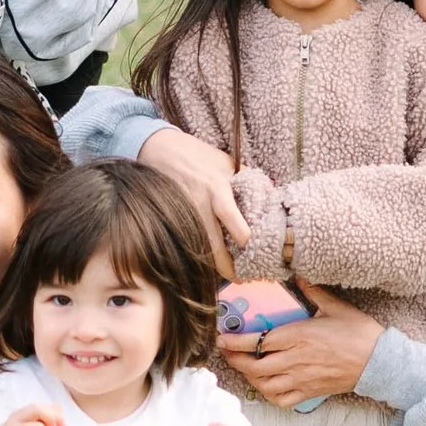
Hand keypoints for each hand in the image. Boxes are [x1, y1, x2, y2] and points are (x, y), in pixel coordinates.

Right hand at [137, 126, 250, 266]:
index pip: (236, 225)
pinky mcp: (171, 218)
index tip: (255, 250)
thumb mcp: (225, 161)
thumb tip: (269, 194)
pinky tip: (204, 257)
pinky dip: (196, 250)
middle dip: (227, 268)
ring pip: (199, 248)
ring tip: (224, 272)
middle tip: (239, 278)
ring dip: (211, 263)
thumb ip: (245, 178)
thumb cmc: (194, 153)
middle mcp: (200, 206)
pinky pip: (187, 240)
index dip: (247, 242)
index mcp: (217, 190)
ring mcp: (183, 214)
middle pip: (215, 248)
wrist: (157, 148)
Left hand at [215, 301, 383, 404]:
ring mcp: (302, 379)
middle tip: (227, 352)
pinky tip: (266, 386)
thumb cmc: (359, 332)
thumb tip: (298, 273)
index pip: (258, 341)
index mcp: (298, 335)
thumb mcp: (335, 306)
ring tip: (244, 367)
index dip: (235, 341)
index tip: (221, 337)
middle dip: (236, 360)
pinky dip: (269, 395)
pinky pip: (283, 400)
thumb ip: (313, 290)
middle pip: (255, 366)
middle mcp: (296, 359)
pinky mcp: (310, 392)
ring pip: (265, 385)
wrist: (379, 361)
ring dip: (250, 378)